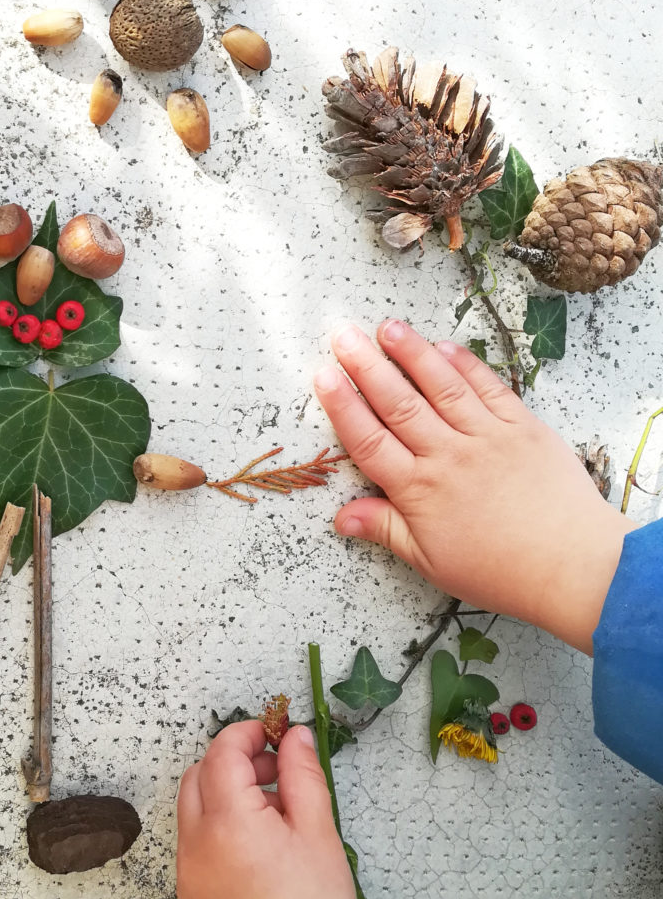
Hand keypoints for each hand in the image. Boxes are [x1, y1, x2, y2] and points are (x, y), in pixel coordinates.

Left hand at [176, 721, 354, 898]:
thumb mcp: (318, 836)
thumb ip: (303, 777)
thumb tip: (296, 737)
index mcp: (228, 823)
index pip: (222, 751)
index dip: (249, 733)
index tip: (276, 733)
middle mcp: (197, 843)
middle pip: (200, 773)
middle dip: (234, 759)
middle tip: (275, 766)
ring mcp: (189, 868)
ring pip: (194, 805)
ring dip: (226, 790)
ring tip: (275, 807)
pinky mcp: (192, 889)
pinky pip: (196, 838)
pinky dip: (219, 822)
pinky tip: (260, 840)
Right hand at [314, 319, 635, 652]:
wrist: (575, 568)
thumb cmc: (500, 571)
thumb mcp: (430, 561)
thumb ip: (385, 529)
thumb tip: (340, 517)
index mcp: (419, 491)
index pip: (369, 439)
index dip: (343, 405)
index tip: (323, 376)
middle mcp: (448, 455)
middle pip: (398, 403)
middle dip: (366, 366)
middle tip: (343, 335)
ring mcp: (487, 437)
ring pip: (441, 386)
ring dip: (412, 353)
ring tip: (387, 327)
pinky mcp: (522, 428)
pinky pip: (489, 388)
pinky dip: (466, 365)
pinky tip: (445, 346)